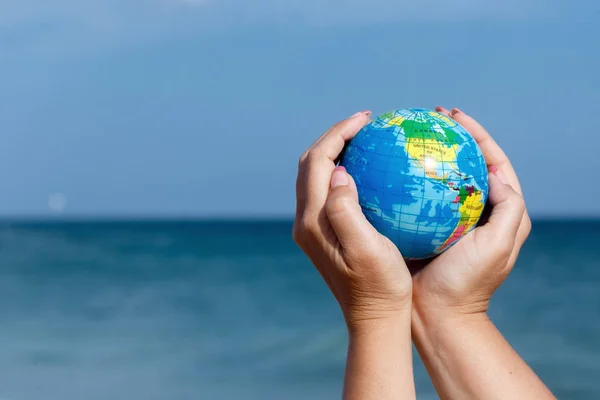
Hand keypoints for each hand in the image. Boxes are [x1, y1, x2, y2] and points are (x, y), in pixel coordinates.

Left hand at [292, 110, 412, 331]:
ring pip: (314, 177)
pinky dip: (338, 171)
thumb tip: (336, 171)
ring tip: (363, 139)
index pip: (317, 162)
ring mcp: (312, 229)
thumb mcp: (368, 249)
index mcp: (314, 221)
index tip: (365, 119)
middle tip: (364, 123)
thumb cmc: (381, 287)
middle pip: (309, 164)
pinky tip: (365, 171)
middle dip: (332, 137)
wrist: (374, 320)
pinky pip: (325, 192)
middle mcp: (306, 222)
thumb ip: (346, 209)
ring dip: (333, 152)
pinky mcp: (322, 235)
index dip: (337, 134)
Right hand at [411, 107, 531, 316]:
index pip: (492, 162)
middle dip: (449, 137)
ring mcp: (446, 217)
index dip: (476, 134)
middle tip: (429, 117)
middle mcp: (473, 210)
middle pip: (465, 163)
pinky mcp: (422, 225)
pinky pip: (414, 195)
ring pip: (437, 176)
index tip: (453, 116)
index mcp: (497, 211)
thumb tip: (497, 173)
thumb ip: (507, 209)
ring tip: (407, 134)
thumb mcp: (497, 246)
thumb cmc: (468, 282)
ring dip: (424, 154)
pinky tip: (385, 167)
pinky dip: (403, 179)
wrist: (437, 314)